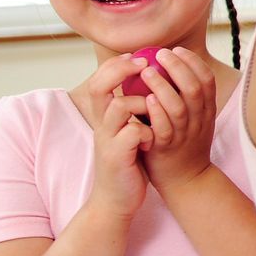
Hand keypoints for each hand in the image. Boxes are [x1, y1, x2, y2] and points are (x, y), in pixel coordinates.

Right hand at [78, 55, 152, 222]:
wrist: (117, 199)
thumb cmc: (129, 161)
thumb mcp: (128, 130)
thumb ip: (134, 108)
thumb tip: (151, 81)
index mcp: (105, 116)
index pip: (100, 79)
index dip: (117, 64)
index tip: (138, 57)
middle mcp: (101, 124)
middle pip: (99, 86)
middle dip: (121, 71)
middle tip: (145, 65)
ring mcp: (107, 140)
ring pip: (119, 107)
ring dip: (142, 102)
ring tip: (155, 109)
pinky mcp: (117, 157)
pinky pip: (133, 133)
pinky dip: (147, 131)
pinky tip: (154, 139)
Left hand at [135, 47, 218, 192]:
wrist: (186, 181)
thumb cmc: (185, 145)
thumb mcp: (196, 119)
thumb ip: (187, 97)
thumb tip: (171, 66)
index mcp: (207, 111)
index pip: (207, 80)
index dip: (193, 62)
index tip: (176, 50)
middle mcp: (199, 121)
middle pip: (194, 89)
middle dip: (178, 67)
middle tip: (161, 54)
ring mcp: (184, 135)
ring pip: (178, 107)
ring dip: (163, 86)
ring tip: (148, 72)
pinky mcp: (167, 148)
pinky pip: (164, 128)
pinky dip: (157, 112)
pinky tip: (147, 99)